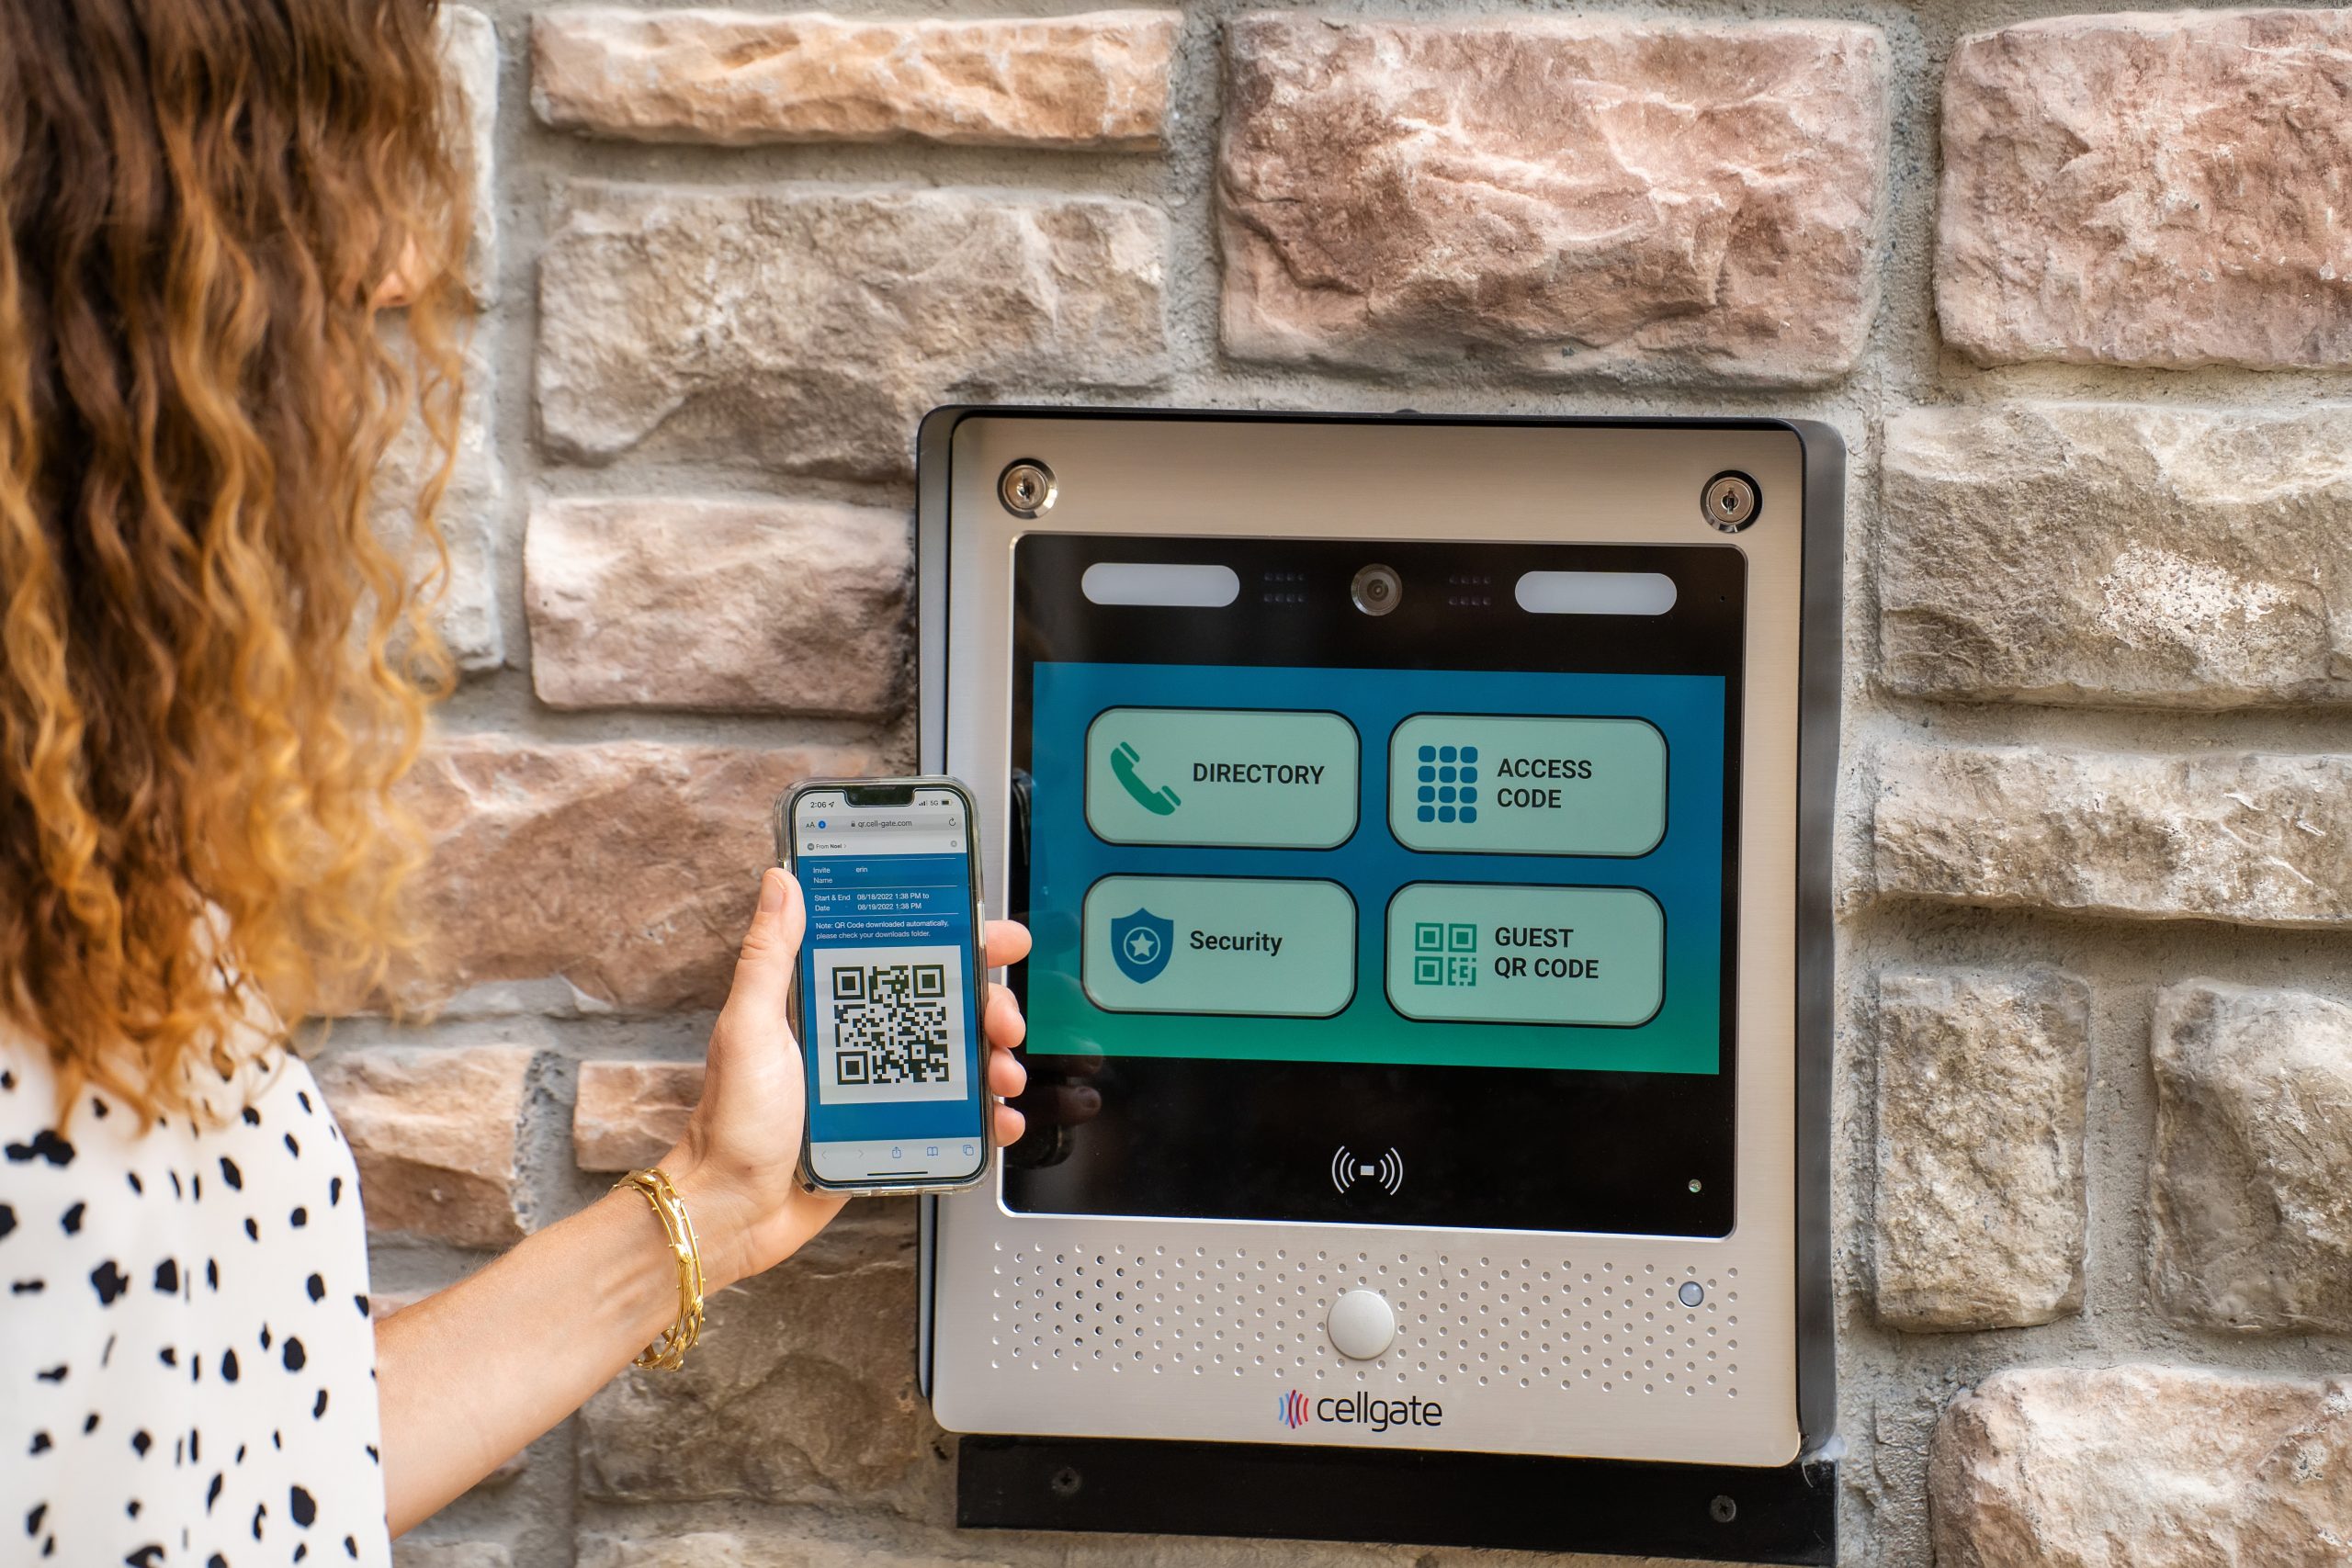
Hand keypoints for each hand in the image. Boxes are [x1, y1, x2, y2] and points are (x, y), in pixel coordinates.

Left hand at [659, 868, 1030, 1290]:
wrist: (732, 1212)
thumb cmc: (730, 1124)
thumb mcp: (749, 1029)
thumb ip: (768, 957)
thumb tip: (780, 883)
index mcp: (830, 1006)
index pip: (904, 958)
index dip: (958, 944)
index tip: (995, 938)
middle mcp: (861, 1041)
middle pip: (947, 1008)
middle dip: (990, 1008)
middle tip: (1004, 1021)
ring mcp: (882, 1087)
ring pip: (960, 1061)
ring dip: (996, 1062)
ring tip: (1003, 1076)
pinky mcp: (896, 1133)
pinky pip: (955, 1118)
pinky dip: (987, 1118)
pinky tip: (999, 1120)